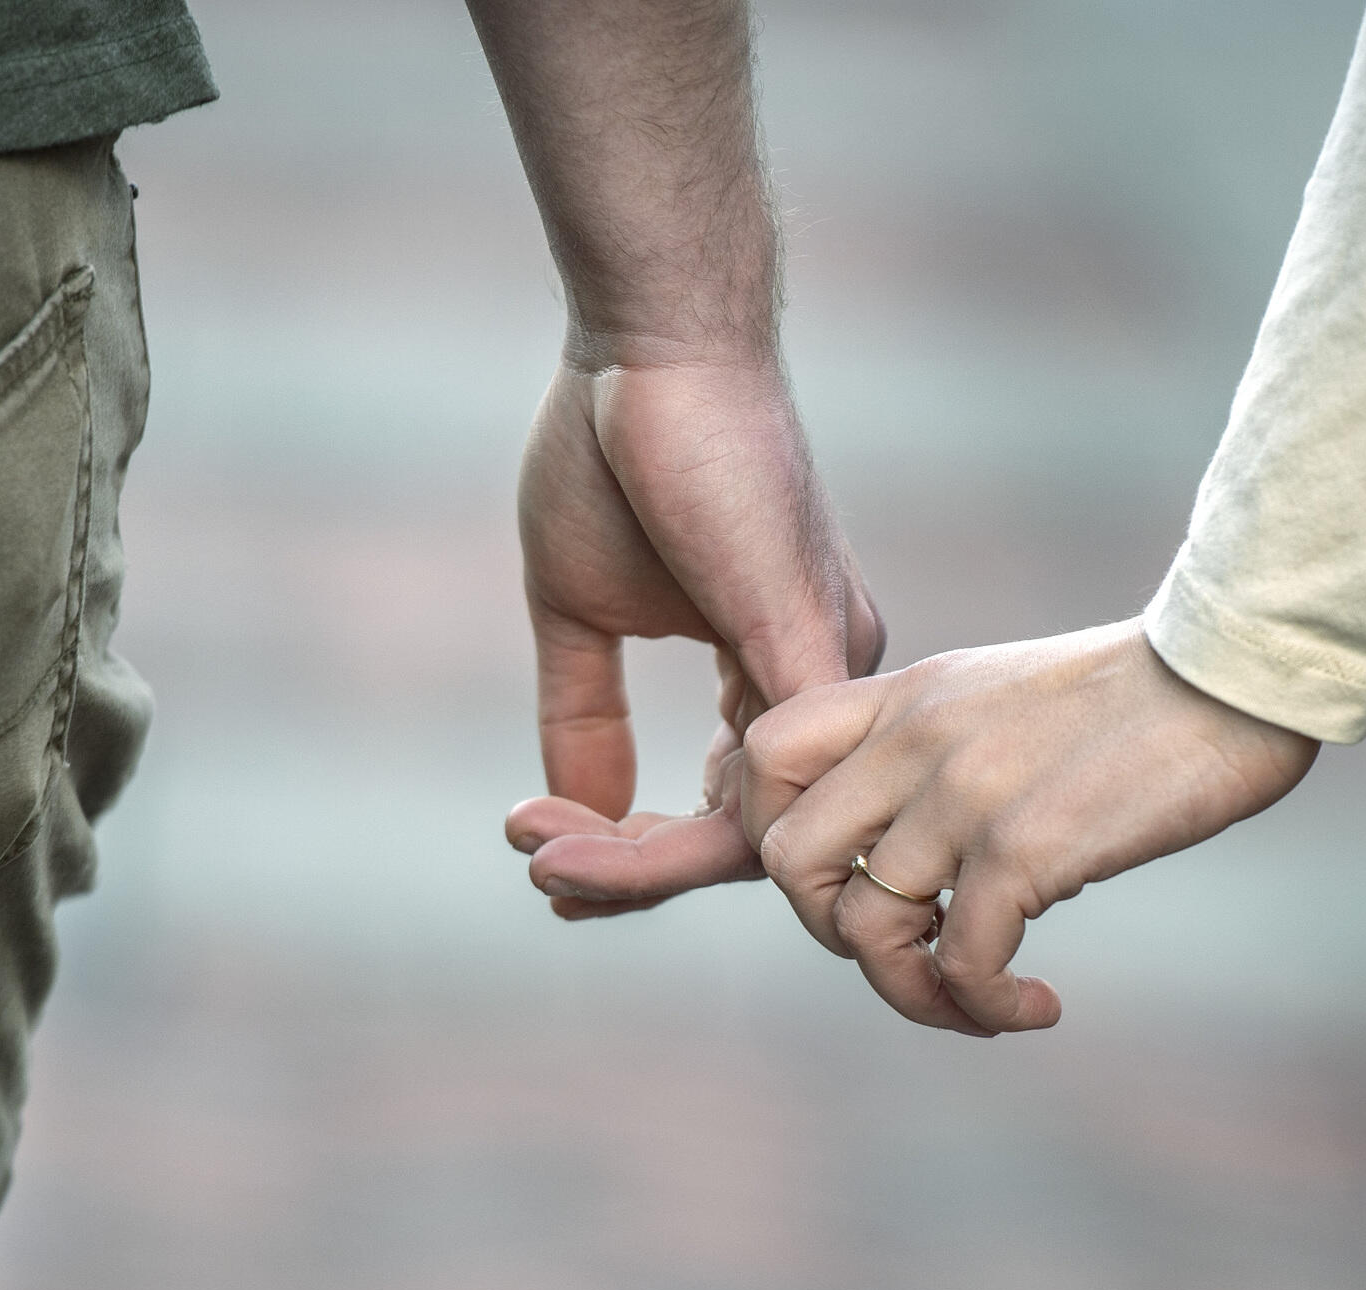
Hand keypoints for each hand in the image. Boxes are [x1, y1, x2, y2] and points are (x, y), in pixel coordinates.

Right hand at [504, 357, 882, 918]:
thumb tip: (575, 818)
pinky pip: (775, 787)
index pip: (734, 810)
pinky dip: (685, 833)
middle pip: (750, 840)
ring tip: (543, 856)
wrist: (652, 341)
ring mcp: (827, 669)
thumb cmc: (618, 448)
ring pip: (759, 831)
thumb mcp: (582, 610)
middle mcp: (827, 683)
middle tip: (538, 870)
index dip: (638, 855)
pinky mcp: (805, 644)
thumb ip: (584, 716)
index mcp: (783, 674)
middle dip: (631, 873)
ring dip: (637, 864)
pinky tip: (600, 836)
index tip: (548, 863)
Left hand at [739, 621, 1319, 1032]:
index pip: (762, 755)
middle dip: (829, 931)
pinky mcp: (1027, 847)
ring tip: (980, 1002)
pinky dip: (987, 1007)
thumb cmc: (1141, 698)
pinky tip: (1037, 1007)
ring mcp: (964, 793)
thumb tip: (929, 880)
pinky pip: (961, 961)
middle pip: (785, 859)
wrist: (1235, 673)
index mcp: (906, 697)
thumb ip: (941, 760)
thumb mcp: (1004, 699)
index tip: (842, 878)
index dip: (771, 834)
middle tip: (910, 948)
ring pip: (864, 928)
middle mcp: (916, 740)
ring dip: (914, 993)